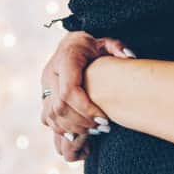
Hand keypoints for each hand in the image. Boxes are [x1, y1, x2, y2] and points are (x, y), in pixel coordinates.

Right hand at [40, 31, 133, 159]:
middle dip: (82, 121)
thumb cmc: (93, 45)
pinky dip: (63, 128)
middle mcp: (50, 73)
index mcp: (65, 59)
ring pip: (52, 115)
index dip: (85, 108)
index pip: (69, 91)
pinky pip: (48, 118)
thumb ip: (117, 47)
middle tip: (103, 128)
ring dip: (73, 127)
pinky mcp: (44, 96)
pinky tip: (82, 132)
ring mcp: (45, 86)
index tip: (104, 119)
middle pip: (60, 106)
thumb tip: (128, 57)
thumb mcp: (106, 42)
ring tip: (95, 131)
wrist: (72, 44)